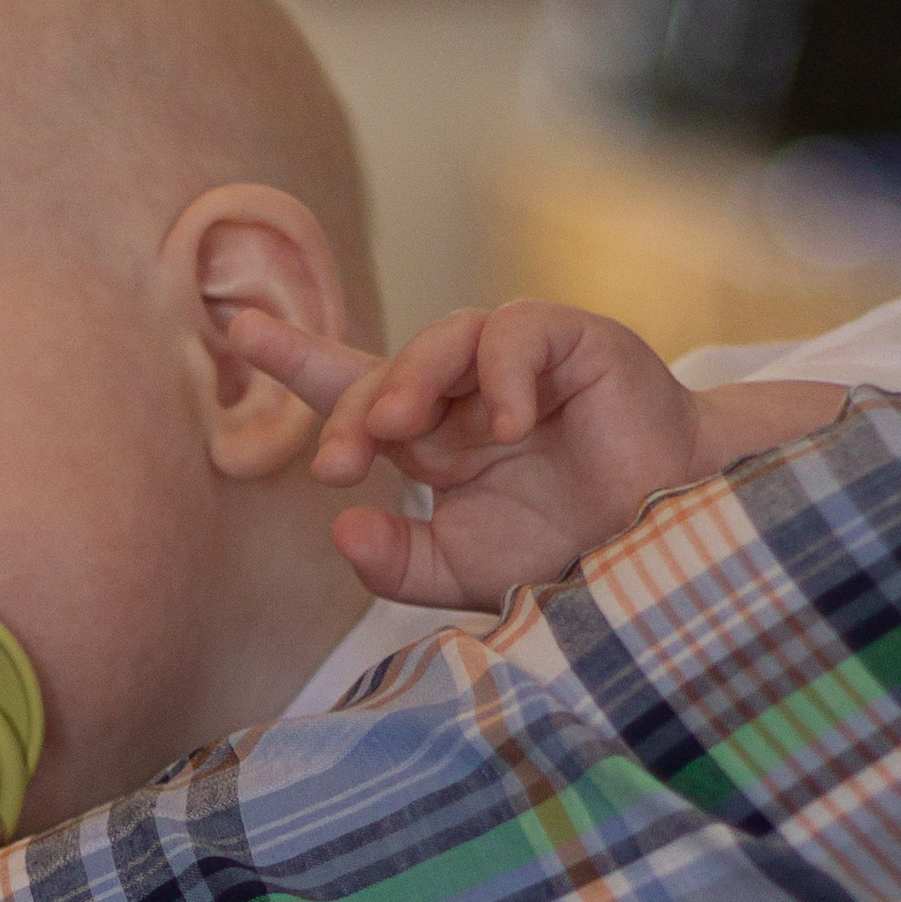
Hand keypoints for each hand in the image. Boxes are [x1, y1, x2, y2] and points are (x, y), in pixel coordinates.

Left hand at [224, 297, 708, 609]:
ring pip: (445, 336)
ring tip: (400, 431)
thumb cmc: (571, 552)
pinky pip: (520, 332)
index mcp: (432, 437)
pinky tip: (509, 427)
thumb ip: (398, 561)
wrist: (665, 549)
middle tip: (342, 459)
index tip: (236, 330)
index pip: (353, 385)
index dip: (296, 357)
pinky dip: (505, 374)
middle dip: (354, 409)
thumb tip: (341, 526)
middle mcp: (466, 394)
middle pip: (387, 368)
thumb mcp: (464, 571)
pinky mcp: (576, 343)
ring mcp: (520, 365)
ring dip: (412, 379)